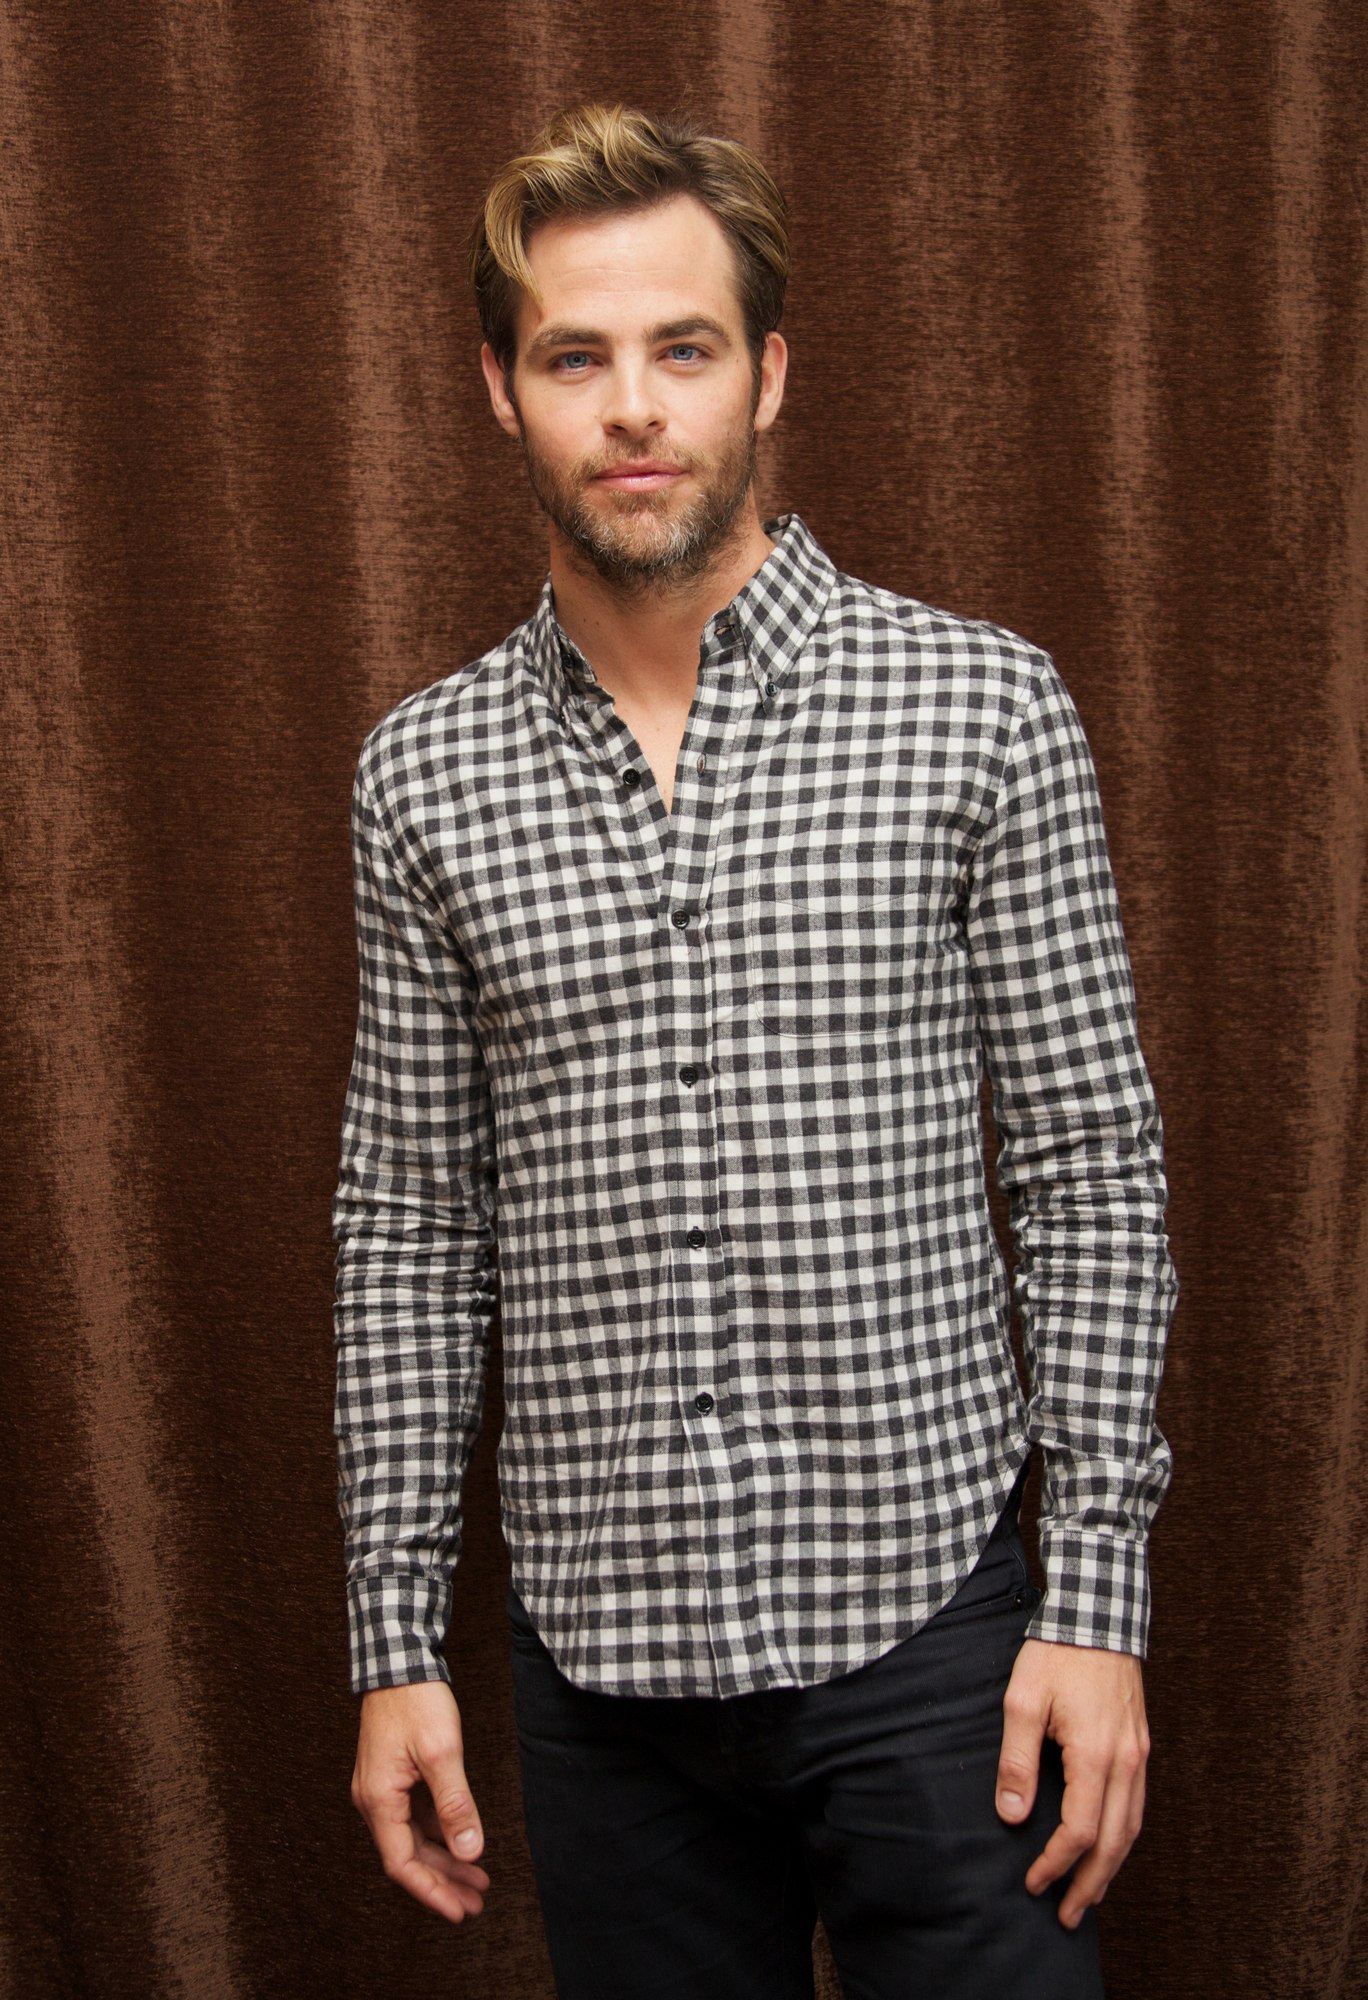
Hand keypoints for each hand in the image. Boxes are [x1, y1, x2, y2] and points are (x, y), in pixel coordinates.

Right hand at [351, 1680, 489, 1923]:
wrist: (397, 1659)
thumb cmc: (415, 1701)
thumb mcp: (441, 1752)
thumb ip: (456, 1804)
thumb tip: (471, 1852)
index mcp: (379, 1800)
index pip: (403, 1864)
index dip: (432, 1892)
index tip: (460, 1911)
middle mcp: (373, 1800)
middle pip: (408, 1856)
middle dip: (443, 1881)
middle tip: (476, 1902)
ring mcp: (381, 1788)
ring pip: (412, 1837)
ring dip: (443, 1858)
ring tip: (477, 1878)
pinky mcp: (392, 1775)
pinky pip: (414, 1817)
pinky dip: (438, 1833)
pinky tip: (461, 1839)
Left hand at [995, 1638, 1148, 1928]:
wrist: (1097, 1611)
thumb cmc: (1056, 1652)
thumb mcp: (1022, 1701)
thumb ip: (1017, 1762)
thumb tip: (1011, 1816)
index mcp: (1095, 1754)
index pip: (1080, 1831)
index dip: (1056, 1864)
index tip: (1033, 1883)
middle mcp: (1126, 1761)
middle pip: (1115, 1843)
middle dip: (1091, 1885)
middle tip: (1068, 1917)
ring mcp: (1139, 1753)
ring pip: (1133, 1828)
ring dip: (1112, 1867)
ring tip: (1089, 1895)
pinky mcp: (1140, 1744)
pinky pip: (1137, 1805)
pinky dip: (1124, 1837)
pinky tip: (1108, 1847)